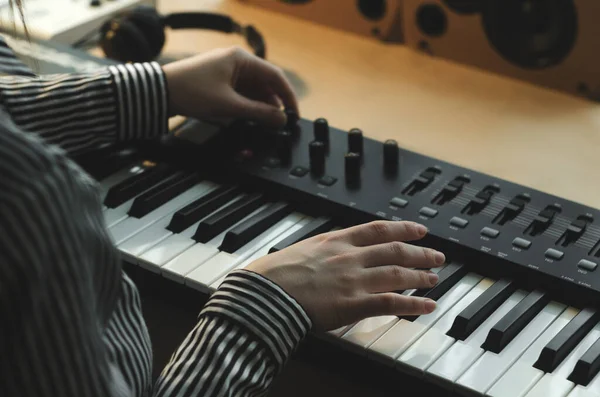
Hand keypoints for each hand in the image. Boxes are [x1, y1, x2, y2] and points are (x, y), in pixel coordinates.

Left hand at [163, 46, 297, 127]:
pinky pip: (242, 93)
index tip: (295, 114)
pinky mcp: (219, 82)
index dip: (288, 97)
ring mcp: (227, 71)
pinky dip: (248, 105)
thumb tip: (281, 119)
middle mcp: (236, 61)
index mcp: (241, 59)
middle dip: (274, 104)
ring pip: (254, 89)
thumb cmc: (190, 91)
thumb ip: (258, 113)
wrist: (158, 93)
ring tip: (265, 123)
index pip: (275, 76)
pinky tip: (250, 118)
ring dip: (261, 106)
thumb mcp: (229, 105)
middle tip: (280, 123)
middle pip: (265, 83)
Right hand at [245, 220, 445, 331]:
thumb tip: (325, 254)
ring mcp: (353, 279)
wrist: (264, 293)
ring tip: (434, 279)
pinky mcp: (352, 303)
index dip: (403, 228)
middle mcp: (348, 256)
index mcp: (335, 240)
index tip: (418, 229)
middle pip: (394, 250)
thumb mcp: (299, 251)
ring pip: (397, 274)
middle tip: (436, 255)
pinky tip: (426, 306)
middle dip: (419, 253)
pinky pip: (390, 303)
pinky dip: (412, 304)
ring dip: (420, 276)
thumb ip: (320, 251)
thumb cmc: (273, 274)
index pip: (377, 229)